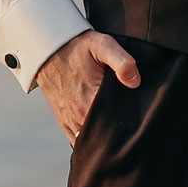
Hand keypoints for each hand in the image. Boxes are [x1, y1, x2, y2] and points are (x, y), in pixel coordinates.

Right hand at [34, 30, 138, 144]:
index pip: (118, 123)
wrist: (49, 49)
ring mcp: (71, 120)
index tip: (138, 117)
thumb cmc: (78, 47)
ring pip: (92, 140)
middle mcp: (80, 114)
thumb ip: (122, 62)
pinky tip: (99, 135)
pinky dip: (88, 140)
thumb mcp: (103, 45)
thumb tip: (135, 82)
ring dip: (104, 136)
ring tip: (117, 129)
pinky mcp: (64, 121)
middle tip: (131, 123)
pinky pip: (77, 140)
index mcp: (92, 99)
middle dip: (119, 131)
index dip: (131, 121)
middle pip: (106, 134)